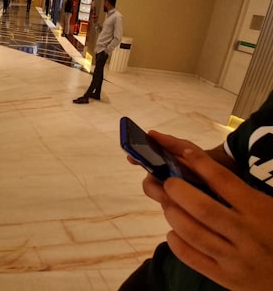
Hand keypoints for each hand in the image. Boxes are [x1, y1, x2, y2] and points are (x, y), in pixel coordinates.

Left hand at [145, 131, 272, 289]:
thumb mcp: (271, 208)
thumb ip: (245, 193)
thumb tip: (205, 168)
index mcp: (260, 211)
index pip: (223, 180)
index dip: (199, 163)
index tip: (183, 153)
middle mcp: (246, 234)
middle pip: (200, 207)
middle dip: (177, 191)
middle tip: (168, 183)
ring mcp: (234, 258)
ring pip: (190, 231)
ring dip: (172, 214)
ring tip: (168, 205)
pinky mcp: (224, 277)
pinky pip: (190, 256)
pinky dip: (176, 241)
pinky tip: (175, 232)